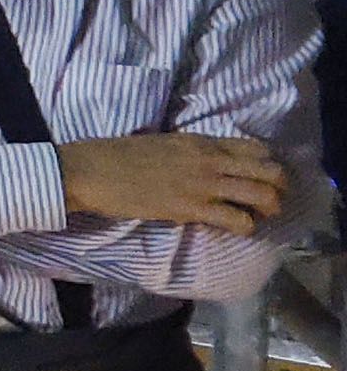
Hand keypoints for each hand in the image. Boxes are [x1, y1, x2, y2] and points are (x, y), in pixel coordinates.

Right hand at [56, 129, 293, 237]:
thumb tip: (204, 166)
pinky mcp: (191, 208)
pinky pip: (236, 219)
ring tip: (258, 218)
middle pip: (269, 171)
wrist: (92, 171)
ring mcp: (203, 184)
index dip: (267, 165)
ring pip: (261, 195)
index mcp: (202, 141)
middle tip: (269, 202)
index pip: (256, 148)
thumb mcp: (163, 143)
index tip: (261, 178)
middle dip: (278, 189)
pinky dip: (244, 227)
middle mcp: (210, 160)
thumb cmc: (117, 156)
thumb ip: (190, 152)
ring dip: (268, 209)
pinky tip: (235, 229)